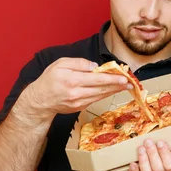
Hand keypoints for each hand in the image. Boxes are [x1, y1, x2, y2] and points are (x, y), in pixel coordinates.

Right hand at [16, 57, 131, 123]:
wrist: (40, 101)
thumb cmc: (49, 79)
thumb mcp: (60, 64)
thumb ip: (78, 63)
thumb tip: (94, 66)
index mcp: (73, 80)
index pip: (97, 79)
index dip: (112, 79)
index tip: (124, 77)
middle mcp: (77, 93)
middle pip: (102, 89)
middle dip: (118, 85)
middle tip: (131, 82)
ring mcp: (79, 103)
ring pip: (101, 95)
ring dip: (114, 90)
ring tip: (125, 85)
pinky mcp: (79, 108)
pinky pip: (95, 99)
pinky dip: (104, 94)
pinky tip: (111, 90)